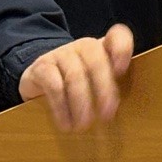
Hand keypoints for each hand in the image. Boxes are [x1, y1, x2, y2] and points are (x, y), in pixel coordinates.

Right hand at [18, 24, 133, 131]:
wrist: (38, 81)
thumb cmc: (77, 85)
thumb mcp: (98, 83)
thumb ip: (113, 88)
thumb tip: (123, 113)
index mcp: (104, 47)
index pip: (117, 36)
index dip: (121, 49)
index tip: (121, 70)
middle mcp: (84, 46)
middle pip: (97, 62)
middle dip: (104, 91)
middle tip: (106, 116)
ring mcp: (61, 53)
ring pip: (75, 76)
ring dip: (81, 103)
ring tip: (83, 126)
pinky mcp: (42, 66)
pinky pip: (54, 87)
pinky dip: (61, 108)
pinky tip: (65, 123)